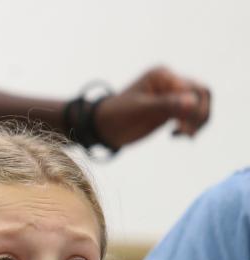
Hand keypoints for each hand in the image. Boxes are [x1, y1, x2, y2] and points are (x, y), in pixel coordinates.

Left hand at [95, 66, 210, 146]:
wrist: (103, 127)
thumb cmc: (117, 115)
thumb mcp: (140, 110)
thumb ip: (166, 105)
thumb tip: (192, 102)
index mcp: (163, 76)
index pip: (192, 89)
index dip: (193, 109)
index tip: (181, 129)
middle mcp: (170, 82)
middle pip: (201, 94)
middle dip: (199, 115)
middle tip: (187, 134)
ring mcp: (172, 95)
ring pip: (199, 104)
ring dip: (197, 121)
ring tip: (185, 136)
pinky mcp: (171, 109)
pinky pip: (191, 114)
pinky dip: (190, 125)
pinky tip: (175, 135)